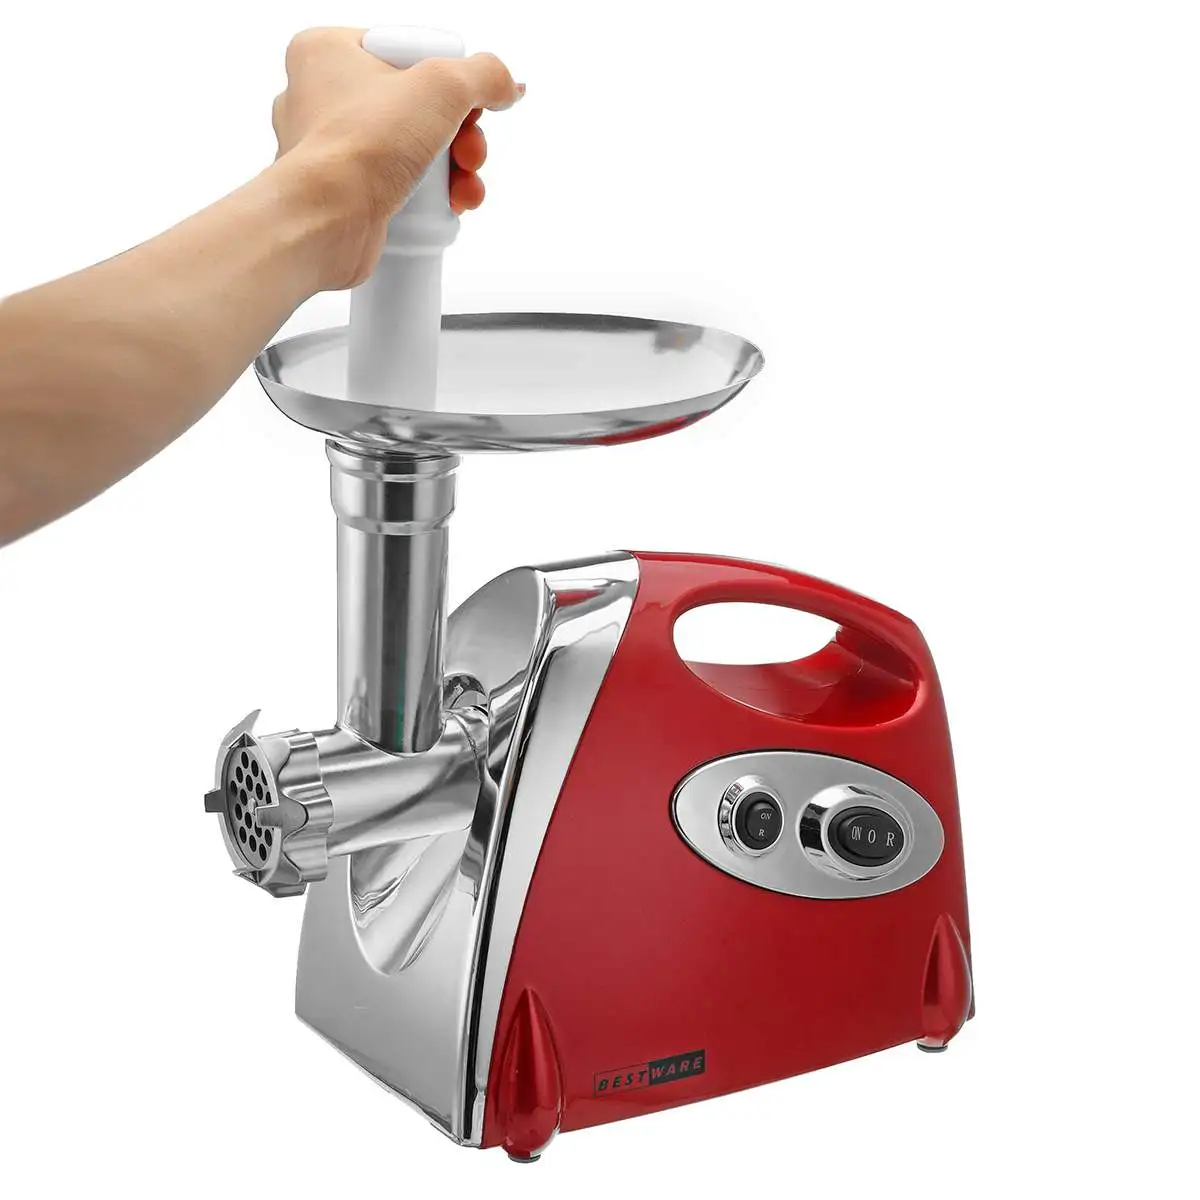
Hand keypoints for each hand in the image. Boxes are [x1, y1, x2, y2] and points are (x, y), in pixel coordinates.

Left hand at [271, 27, 522, 288]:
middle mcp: (321, 97)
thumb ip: (484, 76)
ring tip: (464, 186)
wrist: (327, 221)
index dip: (447, 83)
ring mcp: (333, 150)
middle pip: (417, 107)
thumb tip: (506, 85)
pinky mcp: (346, 194)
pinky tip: (448, 207)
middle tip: (470, 153)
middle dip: (459, 136)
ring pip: (413, 151)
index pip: (408, 54)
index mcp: (327, 51)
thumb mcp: (443, 87)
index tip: (465, 106)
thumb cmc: (361, 145)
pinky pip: (401, 188)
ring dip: (453, 171)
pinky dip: (432, 200)